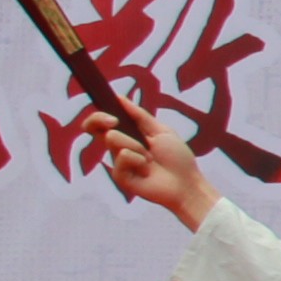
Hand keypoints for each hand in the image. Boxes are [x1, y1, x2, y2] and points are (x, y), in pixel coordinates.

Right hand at [78, 101, 213, 229]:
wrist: (186, 182)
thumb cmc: (177, 158)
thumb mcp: (160, 131)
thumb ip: (140, 116)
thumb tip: (120, 98)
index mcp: (127, 136)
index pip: (101, 123)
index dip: (98, 115)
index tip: (111, 113)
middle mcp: (118, 148)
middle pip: (93, 127)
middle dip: (101, 119)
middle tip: (115, 122)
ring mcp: (117, 162)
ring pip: (112, 138)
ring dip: (136, 144)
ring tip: (150, 158)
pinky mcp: (119, 176)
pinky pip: (123, 157)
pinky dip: (139, 159)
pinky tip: (147, 170)